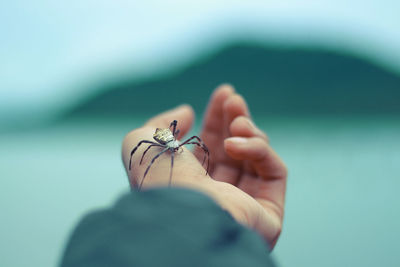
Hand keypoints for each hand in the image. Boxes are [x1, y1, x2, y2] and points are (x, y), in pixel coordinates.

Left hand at [122, 85, 286, 248]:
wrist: (182, 216)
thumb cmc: (160, 182)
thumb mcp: (142, 144)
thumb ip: (160, 123)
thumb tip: (188, 113)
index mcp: (191, 183)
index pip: (211, 148)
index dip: (217, 119)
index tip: (224, 92)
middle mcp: (217, 194)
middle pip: (235, 150)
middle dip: (235, 119)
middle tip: (233, 98)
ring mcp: (245, 204)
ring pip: (257, 158)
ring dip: (249, 131)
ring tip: (236, 125)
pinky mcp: (269, 212)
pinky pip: (274, 170)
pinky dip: (259, 149)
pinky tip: (236, 145)